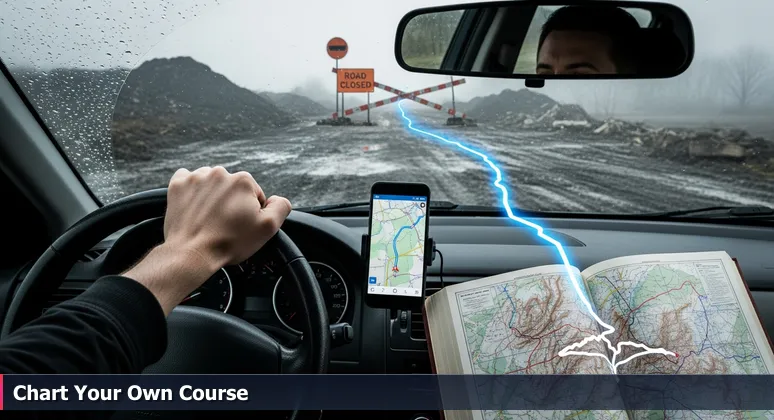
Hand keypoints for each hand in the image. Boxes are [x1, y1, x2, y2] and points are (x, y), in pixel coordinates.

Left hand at [123, 166, 291, 313]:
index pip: (254, 195)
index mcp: (243, 181)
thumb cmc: (228, 242)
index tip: (241, 225)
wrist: (192, 253)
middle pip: (232, 188)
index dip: (250, 212)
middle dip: (231, 203)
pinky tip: (195, 208)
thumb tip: (278, 199)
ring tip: (209, 219)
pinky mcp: (178, 185)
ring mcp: (196, 178)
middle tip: (225, 225)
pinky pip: (189, 182)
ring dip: (213, 197)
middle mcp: (220, 173)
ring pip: (211, 185)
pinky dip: (193, 193)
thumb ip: (281, 207)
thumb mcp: (267, 228)